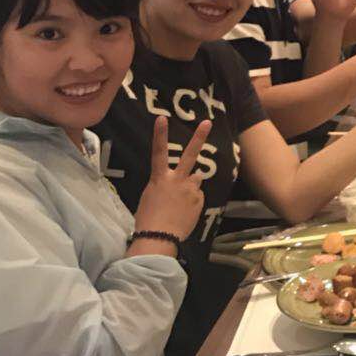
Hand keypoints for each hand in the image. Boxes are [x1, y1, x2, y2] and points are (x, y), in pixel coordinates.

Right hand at [133, 116, 212, 241]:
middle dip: (199, 138)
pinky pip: (198, 196)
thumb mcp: (150, 196)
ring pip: (196, 180)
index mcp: (159, 178)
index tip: (162, 118)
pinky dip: (193, 201)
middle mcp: (177, 180)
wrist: (159, 237)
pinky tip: (184, 213)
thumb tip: (177, 184)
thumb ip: (164, 185)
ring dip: (191, 185)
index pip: (158, 152)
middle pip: (190, 155)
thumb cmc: (148, 218)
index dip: (160, 134)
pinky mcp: (200, 200)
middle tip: (207, 122)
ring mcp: (191, 190)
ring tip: (181, 202)